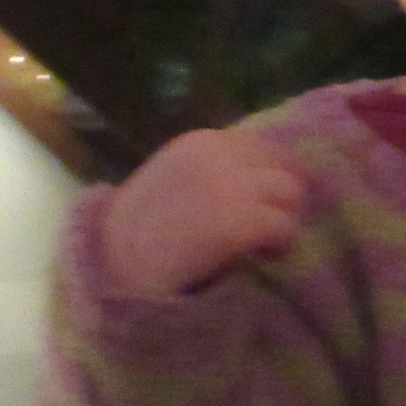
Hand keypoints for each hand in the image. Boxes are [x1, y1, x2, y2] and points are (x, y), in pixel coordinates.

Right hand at [100, 126, 307, 297]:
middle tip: (268, 226)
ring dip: (285, 219)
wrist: (114, 264)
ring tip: (264, 244)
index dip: (270, 176)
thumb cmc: (142, 228)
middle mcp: (219, 154)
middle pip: (284, 167)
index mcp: (202, 141)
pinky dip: (281, 244)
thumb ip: (217, 167)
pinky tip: (262, 256)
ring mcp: (231, 186)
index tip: (262, 203)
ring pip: (291, 194)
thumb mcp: (178, 177)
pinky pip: (285, 226)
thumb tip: (270, 175)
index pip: (263, 146)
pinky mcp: (239, 222)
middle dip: (282, 197)